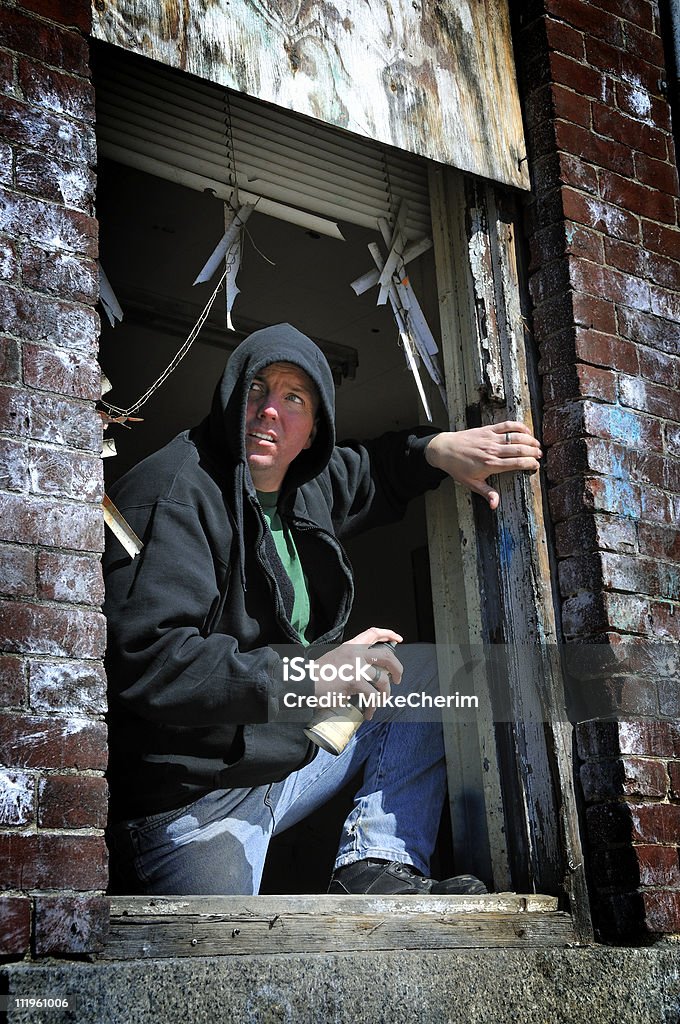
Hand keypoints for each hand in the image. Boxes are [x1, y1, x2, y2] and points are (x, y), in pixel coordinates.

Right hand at [312, 626, 402, 719]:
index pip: (373, 633)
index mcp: (350, 646)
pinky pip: (372, 696)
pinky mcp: (354, 681)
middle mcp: (355, 653)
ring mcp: (356, 666)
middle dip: (397, 669)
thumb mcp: (335, 658)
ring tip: (380, 701)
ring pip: (382, 680)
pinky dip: (373, 706)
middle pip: (386, 656)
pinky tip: (369, 712)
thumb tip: (368, 672)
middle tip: (397, 679)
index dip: (388, 634)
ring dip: (385, 694)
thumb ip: (350, 660)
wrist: (305, 683)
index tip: (398, 639)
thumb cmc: (318, 676)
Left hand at [425, 422, 541, 509]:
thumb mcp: (472, 484)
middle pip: (519, 449)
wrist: (444, 449)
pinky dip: (518, 426)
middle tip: (540, 455)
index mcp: (490, 464)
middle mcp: (492, 450)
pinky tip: (526, 431)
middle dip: (533, 452)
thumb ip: (486, 493)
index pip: (516, 463)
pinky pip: (506, 425)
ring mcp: (490, 438)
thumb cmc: (458, 468)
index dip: (530, 464)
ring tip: (537, 445)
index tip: (536, 466)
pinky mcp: (487, 429)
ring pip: (515, 437)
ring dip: (529, 440)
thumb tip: (495, 505)